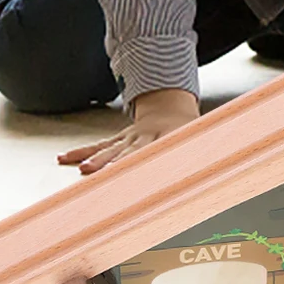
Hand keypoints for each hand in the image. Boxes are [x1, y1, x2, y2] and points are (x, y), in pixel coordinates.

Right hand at [57, 87, 199, 174]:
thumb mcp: (197, 138)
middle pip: (128, 151)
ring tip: (83, 170)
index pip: (154, 151)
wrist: (170, 106)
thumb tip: (217, 167)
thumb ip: (200, 154)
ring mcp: (128, 137)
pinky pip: (98, 146)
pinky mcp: (118, 140)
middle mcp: (143, 136)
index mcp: (165, 136)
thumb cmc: (185, 130)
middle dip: (115, 163)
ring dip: (96, 160)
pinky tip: (65, 159)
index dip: (143, 162)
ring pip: (109, 148)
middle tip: (101, 174)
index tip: (134, 177)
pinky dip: (81, 153)